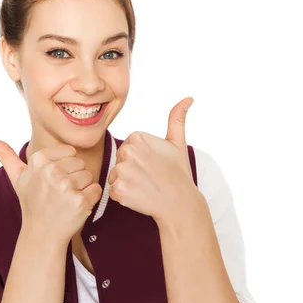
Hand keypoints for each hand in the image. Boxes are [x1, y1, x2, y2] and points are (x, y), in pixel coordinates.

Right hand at [0, 138, 102, 243]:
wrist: (41, 233)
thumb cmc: (32, 202)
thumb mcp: (16, 177)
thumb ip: (4, 154)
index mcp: (38, 159)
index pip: (71, 152)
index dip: (66, 167)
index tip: (53, 181)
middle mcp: (50, 171)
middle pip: (81, 163)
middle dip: (75, 177)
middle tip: (60, 193)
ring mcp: (65, 186)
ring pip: (90, 175)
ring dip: (83, 188)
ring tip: (67, 200)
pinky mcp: (79, 201)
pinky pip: (97, 189)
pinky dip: (91, 199)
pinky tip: (76, 207)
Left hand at [108, 97, 203, 223]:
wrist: (180, 203)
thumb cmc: (178, 173)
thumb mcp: (178, 143)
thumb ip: (177, 118)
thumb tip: (188, 98)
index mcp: (137, 136)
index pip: (128, 149)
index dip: (140, 160)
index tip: (153, 165)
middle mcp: (128, 151)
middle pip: (119, 161)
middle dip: (131, 170)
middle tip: (150, 177)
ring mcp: (122, 170)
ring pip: (115, 176)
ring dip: (127, 184)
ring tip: (146, 187)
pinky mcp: (118, 189)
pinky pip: (114, 192)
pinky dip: (124, 197)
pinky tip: (140, 196)